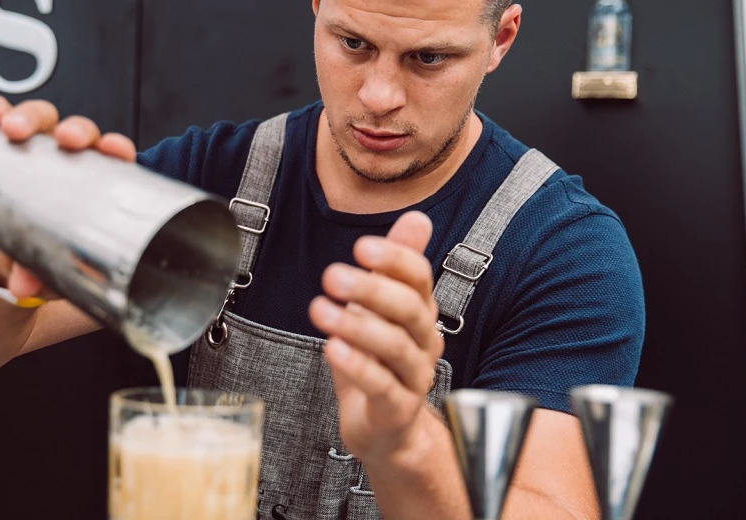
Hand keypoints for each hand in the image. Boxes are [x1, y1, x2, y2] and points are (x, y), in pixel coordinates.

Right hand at [0, 96, 137, 301]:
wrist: (1, 264)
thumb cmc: (40, 265)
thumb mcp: (44, 274)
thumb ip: (36, 277)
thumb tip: (21, 288)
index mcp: (94, 186)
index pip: (113, 160)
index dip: (116, 148)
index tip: (114, 150)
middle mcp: (68, 162)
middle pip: (78, 132)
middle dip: (73, 128)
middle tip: (64, 138)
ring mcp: (36, 151)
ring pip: (40, 121)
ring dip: (29, 117)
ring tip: (12, 129)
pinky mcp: (1, 150)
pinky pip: (0, 123)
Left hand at [308, 211, 444, 462]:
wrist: (387, 427)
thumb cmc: (382, 361)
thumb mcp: (383, 308)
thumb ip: (396, 265)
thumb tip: (417, 218)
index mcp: (420, 310)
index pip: (418, 277)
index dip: (394, 259)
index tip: (361, 247)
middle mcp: (424, 340)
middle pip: (407, 309)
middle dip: (370, 289)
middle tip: (332, 276)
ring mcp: (414, 376)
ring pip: (394, 346)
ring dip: (356, 325)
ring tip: (321, 310)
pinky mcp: (397, 408)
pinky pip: (380, 384)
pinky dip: (356, 366)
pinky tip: (332, 349)